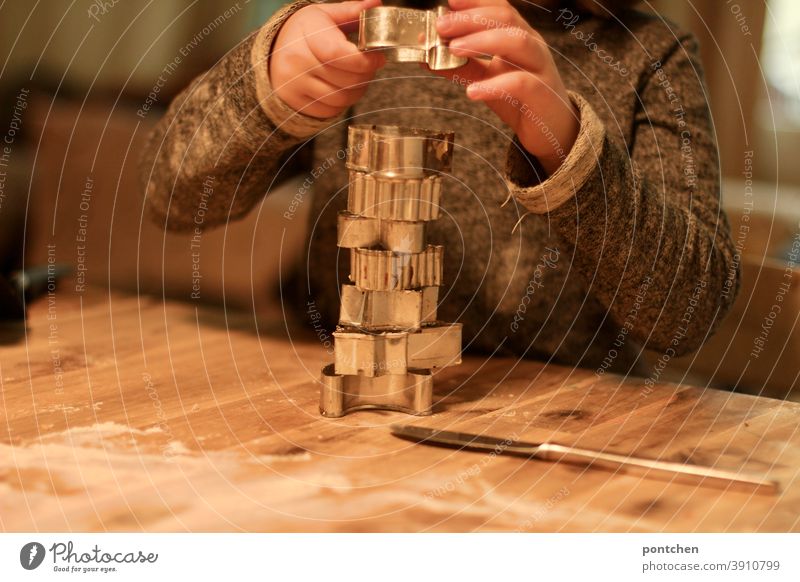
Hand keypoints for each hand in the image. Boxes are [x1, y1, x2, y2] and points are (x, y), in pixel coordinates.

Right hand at [270, 0, 385, 119]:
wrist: (274, 54)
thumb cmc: (305, 33)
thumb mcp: (324, 16)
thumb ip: (351, 11)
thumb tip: (375, 4)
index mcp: (306, 34)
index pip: (338, 54)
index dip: (364, 61)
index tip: (379, 58)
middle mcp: (297, 60)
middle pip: (346, 79)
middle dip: (366, 75)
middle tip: (370, 67)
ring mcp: (294, 85)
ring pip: (342, 98)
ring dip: (358, 90)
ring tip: (358, 77)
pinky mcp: (297, 103)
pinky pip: (331, 110)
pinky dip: (343, 102)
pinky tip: (342, 88)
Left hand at [435, 0, 578, 174]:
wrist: (551, 132)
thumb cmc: (520, 100)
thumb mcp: (487, 79)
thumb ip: (462, 67)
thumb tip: (428, 57)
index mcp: (520, 37)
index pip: (500, 9)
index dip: (475, 3)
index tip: (448, 2)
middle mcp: (532, 46)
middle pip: (506, 19)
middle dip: (471, 18)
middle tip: (441, 26)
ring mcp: (540, 68)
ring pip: (517, 42)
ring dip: (483, 40)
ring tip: (453, 49)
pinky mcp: (542, 94)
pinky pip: (520, 84)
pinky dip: (494, 85)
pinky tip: (471, 92)